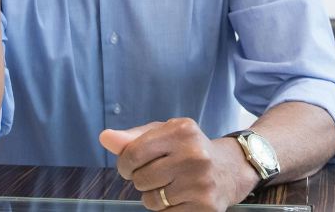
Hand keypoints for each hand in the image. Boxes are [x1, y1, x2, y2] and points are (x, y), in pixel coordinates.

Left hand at [100, 119, 259, 211]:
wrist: (230, 169)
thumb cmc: (187, 149)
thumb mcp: (163, 134)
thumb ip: (132, 137)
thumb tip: (105, 138)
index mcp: (181, 131)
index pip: (132, 154)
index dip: (125, 164)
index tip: (131, 166)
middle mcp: (194, 155)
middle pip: (140, 179)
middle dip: (142, 180)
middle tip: (159, 174)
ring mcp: (201, 183)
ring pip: (151, 200)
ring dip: (154, 196)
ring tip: (171, 185)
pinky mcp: (205, 207)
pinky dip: (167, 209)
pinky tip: (181, 196)